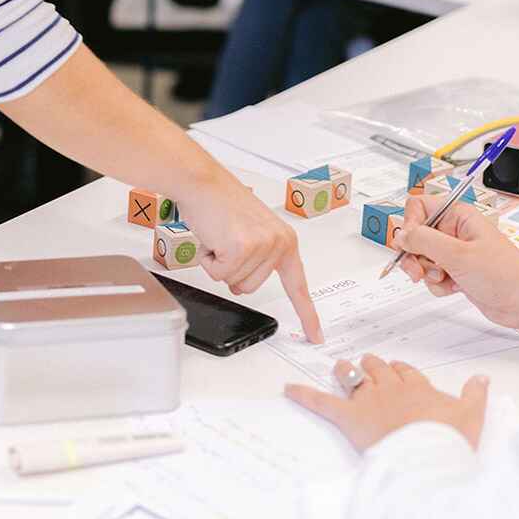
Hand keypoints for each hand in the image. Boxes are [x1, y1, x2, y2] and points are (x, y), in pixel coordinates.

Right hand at [177, 167, 323, 343]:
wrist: (202, 182)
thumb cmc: (221, 203)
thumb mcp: (252, 230)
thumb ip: (260, 257)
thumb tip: (246, 284)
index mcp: (285, 240)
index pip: (298, 285)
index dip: (306, 314)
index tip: (316, 336)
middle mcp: (278, 243)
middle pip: (250, 287)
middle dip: (232, 270)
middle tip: (227, 241)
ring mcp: (262, 246)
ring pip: (234, 282)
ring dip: (219, 263)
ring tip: (220, 236)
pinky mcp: (241, 248)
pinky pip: (219, 274)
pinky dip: (208, 259)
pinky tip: (212, 237)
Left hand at [285, 354, 487, 451]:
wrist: (429, 458)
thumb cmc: (449, 440)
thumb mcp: (472, 417)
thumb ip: (475, 395)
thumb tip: (483, 378)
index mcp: (418, 388)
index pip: (405, 372)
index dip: (398, 370)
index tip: (395, 368)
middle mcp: (391, 389)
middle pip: (378, 370)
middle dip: (371, 366)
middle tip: (365, 363)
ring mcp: (369, 401)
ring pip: (354, 378)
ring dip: (345, 372)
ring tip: (339, 366)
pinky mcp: (349, 418)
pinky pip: (322, 402)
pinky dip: (304, 395)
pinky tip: (288, 389)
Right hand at [393, 194, 518, 330]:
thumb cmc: (505, 273)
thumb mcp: (458, 254)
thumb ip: (424, 241)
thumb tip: (401, 234)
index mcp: (458, 215)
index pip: (419, 207)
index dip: (410, 224)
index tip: (411, 243)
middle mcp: (455, 231)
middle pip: (417, 235)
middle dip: (415, 255)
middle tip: (418, 270)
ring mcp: (456, 252)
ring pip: (423, 257)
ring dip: (427, 272)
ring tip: (443, 278)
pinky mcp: (458, 271)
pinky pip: (433, 275)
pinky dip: (438, 284)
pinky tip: (453, 287)